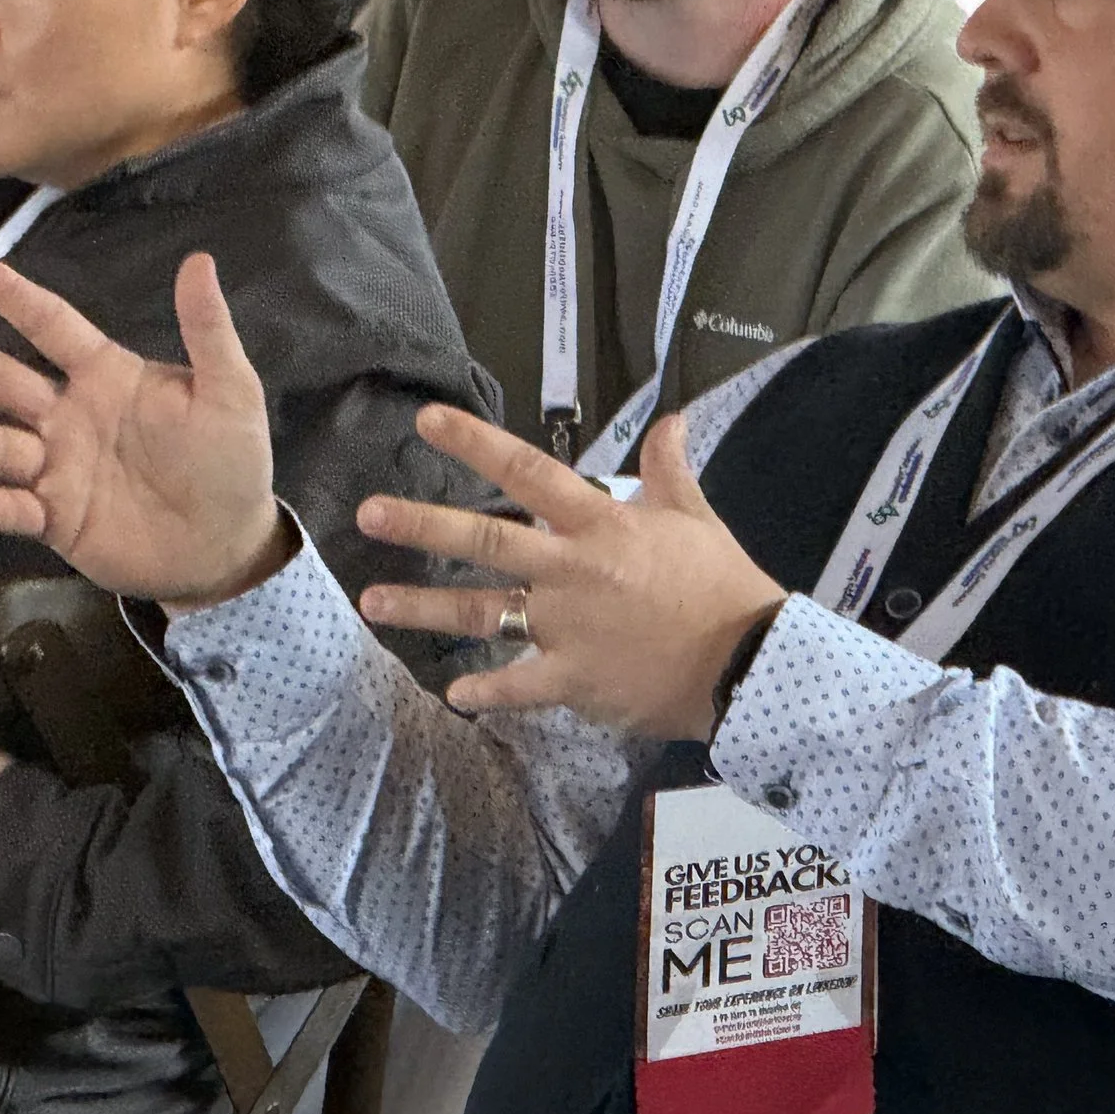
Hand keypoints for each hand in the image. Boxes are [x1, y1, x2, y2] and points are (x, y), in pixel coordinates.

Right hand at [0, 252, 295, 610]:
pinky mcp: (58, 519)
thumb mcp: (229, 389)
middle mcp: (71, 416)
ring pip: (0, 445)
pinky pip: (18, 508)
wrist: (228, 544)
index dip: (13, 297)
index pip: (52, 326)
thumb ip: (206, 330)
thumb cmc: (229, 459)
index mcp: (106, 376)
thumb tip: (200, 260)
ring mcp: (59, 469)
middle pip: (5, 380)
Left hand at [356, 408, 785, 739]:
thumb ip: (670, 469)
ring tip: (371, 604)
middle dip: (423, 527)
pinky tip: (451, 694)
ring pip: (483, 613)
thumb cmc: (723, 585)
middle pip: (487, 541)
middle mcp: (572, 570)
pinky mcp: (574, 679)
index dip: (476, 443)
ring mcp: (567, 627)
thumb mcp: (696, 517)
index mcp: (601, 524)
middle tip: (367, 515)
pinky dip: (485, 692)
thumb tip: (671, 419)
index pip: (529, 472)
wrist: (747, 661)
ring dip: (424, 609)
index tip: (426, 420)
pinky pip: (518, 686)